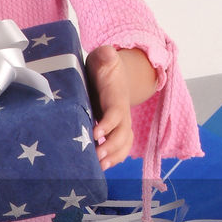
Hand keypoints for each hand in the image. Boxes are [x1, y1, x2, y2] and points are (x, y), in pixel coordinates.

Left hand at [85, 45, 133, 169]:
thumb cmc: (104, 67)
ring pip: (124, 144)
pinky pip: (120, 149)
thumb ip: (106, 56)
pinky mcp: (116, 131)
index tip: (96, 133)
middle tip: (96, 157)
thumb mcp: (104, 57)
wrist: (113, 75)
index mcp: (117, 97)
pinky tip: (100, 168)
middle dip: (111, 147)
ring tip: (99, 167)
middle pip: (123, 134)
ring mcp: (121, 124)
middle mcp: (122, 114)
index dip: (108, 124)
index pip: (116, 112)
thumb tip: (107, 53)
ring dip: (114, 157)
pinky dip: (113, 159)